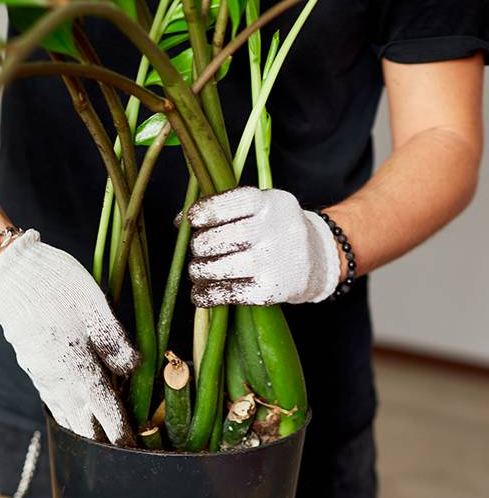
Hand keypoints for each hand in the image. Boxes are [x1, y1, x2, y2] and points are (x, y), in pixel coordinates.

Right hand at [0, 230, 138, 444]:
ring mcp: (42, 377)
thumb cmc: (57, 288)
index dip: (122, 435)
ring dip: (83, 431)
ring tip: (99, 440)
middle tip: (120, 453)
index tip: (134, 450)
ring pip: (66, 416)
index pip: (107, 415)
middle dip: (101, 442)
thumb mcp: (97, 310)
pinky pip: (54, 402)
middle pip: (84, 427)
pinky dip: (68, 414)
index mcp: (80, 371)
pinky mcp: (33, 367)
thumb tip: (133, 370)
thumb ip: (117, 344)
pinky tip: (74, 412)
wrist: (9, 274)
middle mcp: (59, 382)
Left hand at [186, 186, 340, 306]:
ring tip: (199, 271)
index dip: (203, 213)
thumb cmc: (277, 230)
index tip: (192, 221)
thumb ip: (225, 209)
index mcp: (270, 202)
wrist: (318, 259)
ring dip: (200, 271)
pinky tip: (200, 294)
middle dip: (200, 246)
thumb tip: (179, 221)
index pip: (228, 204)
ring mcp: (274, 262)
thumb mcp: (262, 207)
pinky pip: (229, 294)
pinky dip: (207, 295)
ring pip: (219, 267)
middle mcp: (274, 230)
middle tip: (200, 250)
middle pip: (219, 238)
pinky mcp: (271, 290)